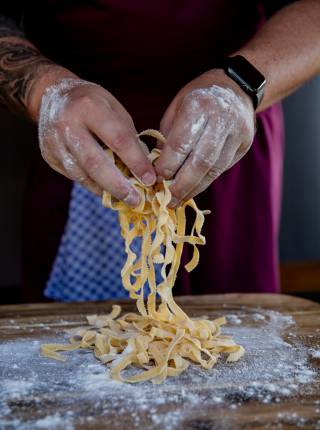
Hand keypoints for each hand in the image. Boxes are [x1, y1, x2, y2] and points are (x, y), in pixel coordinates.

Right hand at [37, 75, 155, 205]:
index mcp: (90, 108)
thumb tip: (144, 168)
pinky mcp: (48, 155)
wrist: (51, 95)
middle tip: (136, 200)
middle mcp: (69, 125)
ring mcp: (55, 142)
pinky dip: (93, 185)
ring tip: (124, 199)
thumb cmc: (92, 102)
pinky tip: (106, 189)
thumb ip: (129, 137)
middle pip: (95, 163)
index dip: (136, 162)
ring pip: (82, 175)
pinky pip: (74, 176)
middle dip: (118, 185)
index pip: (118, 139)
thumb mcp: (114, 109)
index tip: (150, 179)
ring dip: (106, 189)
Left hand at [155, 69, 254, 206]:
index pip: (181, 144)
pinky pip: (222, 169)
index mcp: (199, 106)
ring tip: (179, 200)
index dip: (167, 165)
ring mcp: (237, 133)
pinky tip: (193, 190)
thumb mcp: (177, 108)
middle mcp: (221, 119)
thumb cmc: (198, 98)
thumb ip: (168, 136)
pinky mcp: (244, 145)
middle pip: (200, 161)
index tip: (156, 179)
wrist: (236, 87)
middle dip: (182, 184)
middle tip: (168, 199)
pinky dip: (205, 182)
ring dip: (194, 189)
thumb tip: (157, 168)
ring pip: (214, 169)